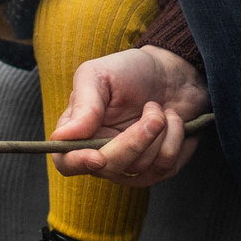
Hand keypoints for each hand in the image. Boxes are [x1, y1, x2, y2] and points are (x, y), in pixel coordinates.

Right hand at [52, 46, 209, 187]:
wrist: (172, 73)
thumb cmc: (131, 71)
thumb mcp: (99, 75)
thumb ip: (83, 105)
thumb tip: (63, 136)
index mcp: (79, 132)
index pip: (66, 162)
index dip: (78, 163)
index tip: (97, 157)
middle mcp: (100, 153)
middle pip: (108, 167)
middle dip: (134, 141)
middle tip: (152, 111)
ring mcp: (129, 165)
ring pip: (141, 169)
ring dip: (160, 132)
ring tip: (160, 109)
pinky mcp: (157, 169)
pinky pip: (166, 167)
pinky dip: (176, 137)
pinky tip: (172, 120)